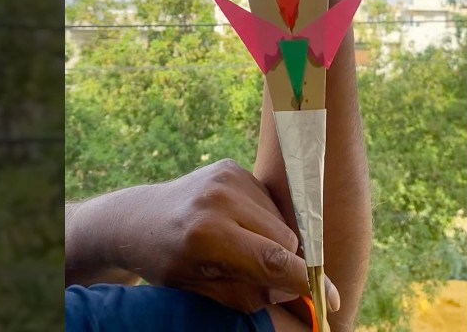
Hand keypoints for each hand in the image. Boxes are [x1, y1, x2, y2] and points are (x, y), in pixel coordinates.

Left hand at [111, 159, 340, 313]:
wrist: (137, 220)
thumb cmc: (168, 263)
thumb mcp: (202, 291)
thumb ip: (250, 295)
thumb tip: (296, 293)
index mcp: (207, 236)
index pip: (274, 261)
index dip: (307, 282)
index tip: (329, 300)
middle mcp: (219, 199)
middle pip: (285, 240)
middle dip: (282, 263)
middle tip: (255, 273)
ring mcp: (226, 177)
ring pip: (282, 221)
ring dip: (272, 240)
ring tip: (237, 245)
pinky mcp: (232, 167)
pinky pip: (269, 202)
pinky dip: (261, 219)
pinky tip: (235, 224)